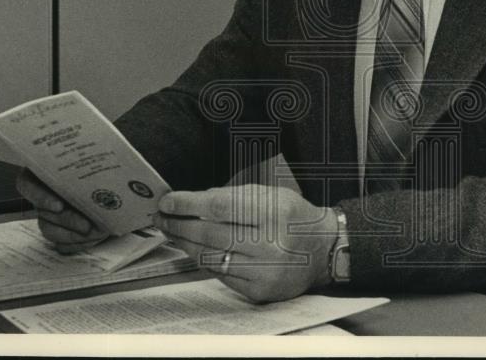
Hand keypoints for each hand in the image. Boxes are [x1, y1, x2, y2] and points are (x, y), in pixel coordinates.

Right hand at [15, 168, 108, 253]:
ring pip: (50, 230)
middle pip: (43, 212)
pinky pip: (60, 244)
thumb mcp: (95, 155)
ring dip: (73, 235)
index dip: (41, 197)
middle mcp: (43, 193)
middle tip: (87, 225)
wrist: (116, 182)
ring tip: (96, 233)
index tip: (59, 206)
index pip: (27, 184)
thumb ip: (91, 159)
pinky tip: (93, 239)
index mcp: (43, 170)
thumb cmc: (102, 164)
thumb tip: (101, 159)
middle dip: (68, 220)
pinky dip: (77, 244)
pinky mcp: (59, 230)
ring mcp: (48, 214)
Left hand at [154, 184, 336, 302]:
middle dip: (180, 225)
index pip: (220, 207)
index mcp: (274, 213)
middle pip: (211, 234)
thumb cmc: (294, 217)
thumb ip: (235, 196)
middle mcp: (269, 244)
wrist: (323, 250)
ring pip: (212, 257)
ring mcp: (263, 271)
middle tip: (162, 217)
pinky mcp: (258, 291)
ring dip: (185, 244)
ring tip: (172, 231)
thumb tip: (196, 200)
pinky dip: (204, 260)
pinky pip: (221, 274)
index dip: (188, 204)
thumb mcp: (272, 194)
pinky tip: (194, 249)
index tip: (168, 201)